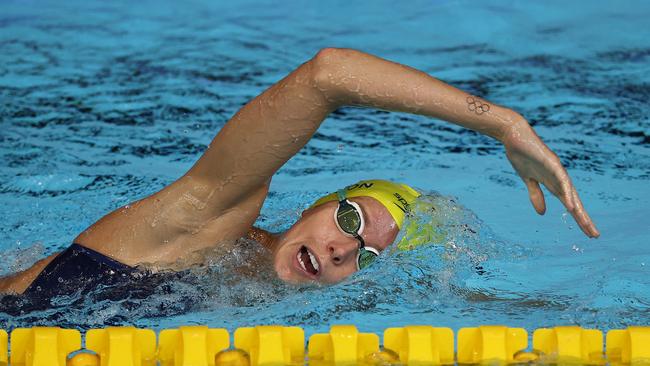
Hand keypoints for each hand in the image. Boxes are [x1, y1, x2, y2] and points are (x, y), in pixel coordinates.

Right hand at [500, 119, 599, 237]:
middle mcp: (560, 178)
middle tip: (594, 235)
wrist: (514, 136)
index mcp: (554, 183)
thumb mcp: (528, 180)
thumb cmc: (521, 156)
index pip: (570, 204)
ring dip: (578, 209)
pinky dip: (567, 193)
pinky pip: (562, 181)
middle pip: (575, 201)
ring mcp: (557, 170)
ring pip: (571, 193)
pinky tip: (571, 205)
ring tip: (585, 224)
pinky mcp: (551, 163)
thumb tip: (543, 213)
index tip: (587, 232)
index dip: (579, 218)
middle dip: (584, 218)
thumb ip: (536, 195)